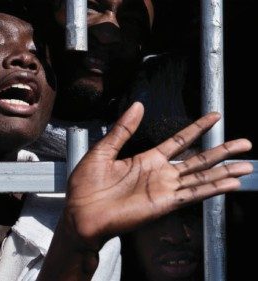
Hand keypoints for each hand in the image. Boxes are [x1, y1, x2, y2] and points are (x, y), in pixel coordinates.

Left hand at [65, 102, 252, 246]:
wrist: (80, 213)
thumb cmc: (86, 186)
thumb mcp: (103, 150)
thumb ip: (123, 130)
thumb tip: (138, 105)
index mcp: (145, 159)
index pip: (179, 140)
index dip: (197, 128)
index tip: (214, 117)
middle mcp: (159, 173)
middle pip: (198, 159)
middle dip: (221, 150)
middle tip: (245, 142)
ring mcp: (164, 189)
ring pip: (201, 176)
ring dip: (224, 170)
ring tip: (247, 164)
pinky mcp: (164, 203)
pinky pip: (193, 194)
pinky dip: (212, 188)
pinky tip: (230, 183)